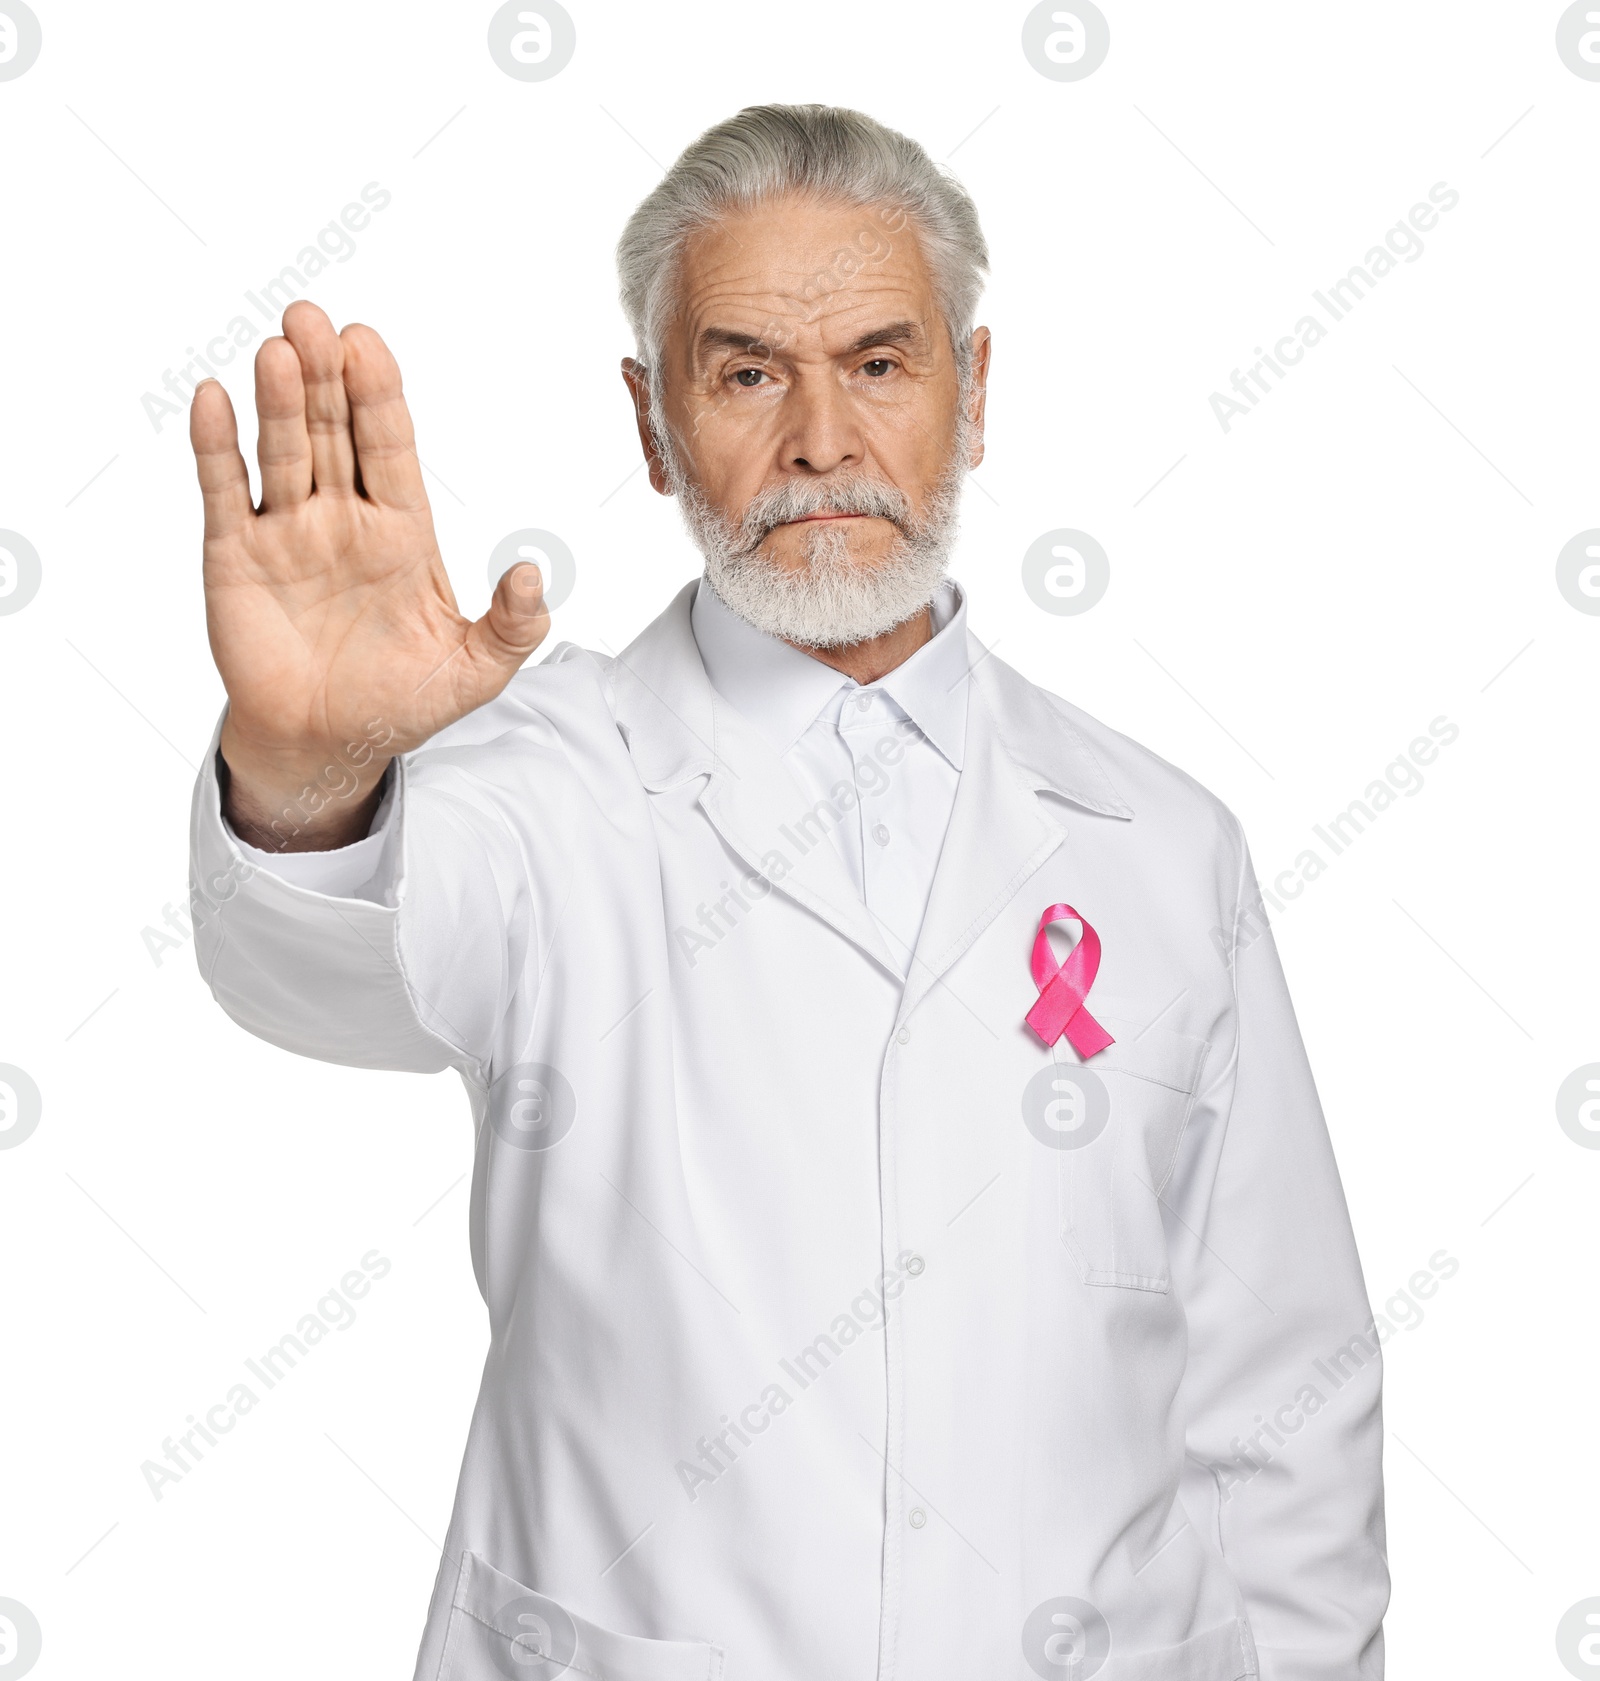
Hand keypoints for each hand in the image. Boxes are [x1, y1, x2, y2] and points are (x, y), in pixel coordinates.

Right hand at [190, 301, 549, 848]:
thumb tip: (532, 572)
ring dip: (279, 401)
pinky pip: (225, 491)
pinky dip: (218, 447)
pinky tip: (216, 400)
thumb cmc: (402, 704)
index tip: (368, 345)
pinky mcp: (235, 556)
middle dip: (326, 377)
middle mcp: (342, 516)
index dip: (379, 396)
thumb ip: (512, 625)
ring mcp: (287, 531)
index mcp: (401, 530)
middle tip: (314, 319)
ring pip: (283, 450)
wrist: (328, 747)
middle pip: (333, 431)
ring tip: (278, 349)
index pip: (391, 446)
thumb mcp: (475, 671)